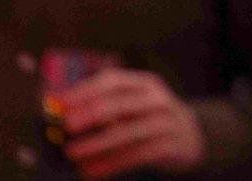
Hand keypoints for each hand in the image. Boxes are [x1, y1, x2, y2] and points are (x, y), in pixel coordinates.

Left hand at [57, 68, 205, 177]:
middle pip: (120, 104)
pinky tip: (92, 171)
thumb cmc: (150, 119)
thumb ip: (107, 105)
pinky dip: (111, 164)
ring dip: (96, 144)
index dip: (85, 90)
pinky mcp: (169, 147)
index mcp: (145, 83)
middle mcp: (157, 99)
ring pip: (126, 133)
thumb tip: (64, 112)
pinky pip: (136, 156)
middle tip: (67, 124)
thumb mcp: (136, 104)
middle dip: (90, 113)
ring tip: (72, 153)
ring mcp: (165, 123)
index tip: (60, 102)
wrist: (191, 137)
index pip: (112, 81)